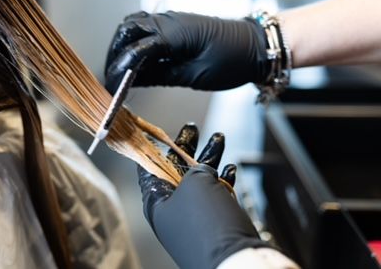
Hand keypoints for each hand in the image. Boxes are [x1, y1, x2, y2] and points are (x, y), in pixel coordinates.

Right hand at [105, 11, 269, 92]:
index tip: (110, 88)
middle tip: (112, 77)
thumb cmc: (232, 61)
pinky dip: (136, 40)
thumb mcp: (194, 76)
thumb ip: (160, 76)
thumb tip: (133, 81)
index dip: (119, 70)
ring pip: (134, 24)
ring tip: (121, 68)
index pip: (134, 51)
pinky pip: (147, 25)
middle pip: (127, 30)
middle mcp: (168, 21)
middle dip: (115, 53)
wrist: (256, 45)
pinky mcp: (175, 22)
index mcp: (173, 35)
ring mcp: (171, 19)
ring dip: (123, 44)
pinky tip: (137, 60)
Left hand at [139, 123, 270, 268]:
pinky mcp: (215, 225)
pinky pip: (216, 197)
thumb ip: (196, 169)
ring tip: (219, 139)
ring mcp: (194, 219)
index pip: (149, 168)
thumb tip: (204, 169)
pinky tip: (230, 168)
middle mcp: (171, 211)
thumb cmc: (206, 222)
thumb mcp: (196, 183)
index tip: (160, 131)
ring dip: (210, 159)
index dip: (155, 147)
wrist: (236, 261)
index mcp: (156, 202)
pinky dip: (223, 181)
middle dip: (187, 148)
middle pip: (176, 172)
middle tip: (193, 129)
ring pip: (199, 182)